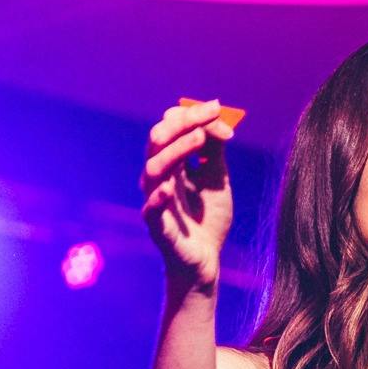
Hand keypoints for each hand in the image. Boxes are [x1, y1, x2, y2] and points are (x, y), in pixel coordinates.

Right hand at [139, 98, 236, 287]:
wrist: (207, 261)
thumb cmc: (208, 220)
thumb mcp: (217, 179)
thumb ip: (214, 152)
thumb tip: (216, 119)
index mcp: (171, 164)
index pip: (171, 130)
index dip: (192, 116)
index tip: (217, 107)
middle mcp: (159, 178)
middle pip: (158, 142)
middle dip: (181, 124)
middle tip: (207, 116)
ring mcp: (155, 201)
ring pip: (153, 168)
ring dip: (176, 150)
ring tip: (200, 138)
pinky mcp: (158, 228)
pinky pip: (150, 210)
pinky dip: (158, 198)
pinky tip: (169, 188)